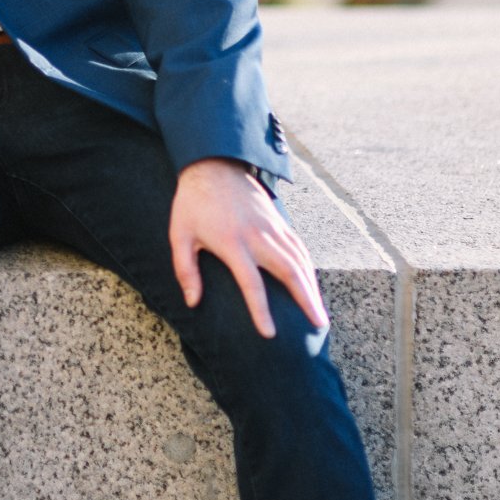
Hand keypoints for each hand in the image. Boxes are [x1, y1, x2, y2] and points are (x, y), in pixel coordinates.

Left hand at [169, 157, 327, 339]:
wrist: (213, 165)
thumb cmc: (193, 204)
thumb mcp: (180, 236)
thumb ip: (186, 270)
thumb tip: (192, 302)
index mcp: (232, 242)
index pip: (251, 283)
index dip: (260, 310)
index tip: (270, 333)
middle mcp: (258, 236)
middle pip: (289, 272)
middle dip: (306, 300)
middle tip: (319, 324)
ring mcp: (272, 227)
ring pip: (299, 260)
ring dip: (312, 287)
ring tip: (320, 312)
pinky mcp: (278, 220)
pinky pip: (299, 247)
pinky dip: (309, 267)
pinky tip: (312, 283)